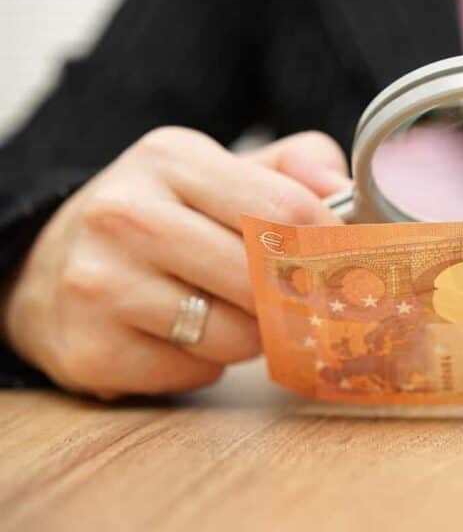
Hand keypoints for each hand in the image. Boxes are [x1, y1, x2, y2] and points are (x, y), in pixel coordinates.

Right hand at [0, 127, 349, 399]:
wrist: (48, 269)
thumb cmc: (161, 221)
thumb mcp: (218, 174)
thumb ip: (292, 172)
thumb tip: (344, 191)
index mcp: (171, 159)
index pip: (284, 209)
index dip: (328, 247)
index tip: (344, 265)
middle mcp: (127, 214)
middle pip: (263, 279)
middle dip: (288, 300)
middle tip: (283, 298)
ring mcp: (101, 283)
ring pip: (237, 335)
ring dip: (248, 336)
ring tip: (216, 311)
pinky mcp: (91, 349)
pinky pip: (196, 373)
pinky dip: (202, 365)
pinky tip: (175, 338)